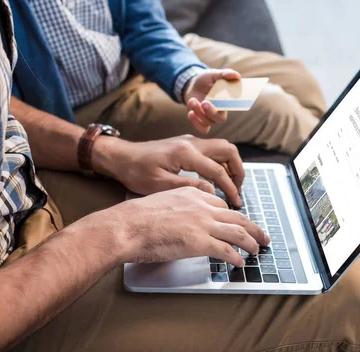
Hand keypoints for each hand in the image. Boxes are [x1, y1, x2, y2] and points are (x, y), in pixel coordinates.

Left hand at [92, 134, 244, 206]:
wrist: (121, 157)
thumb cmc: (136, 172)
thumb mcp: (160, 185)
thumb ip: (189, 187)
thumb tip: (212, 192)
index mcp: (186, 153)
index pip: (218, 170)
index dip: (230, 188)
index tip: (236, 202)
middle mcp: (192, 143)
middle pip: (228, 150)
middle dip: (238, 171)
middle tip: (238, 190)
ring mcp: (190, 141)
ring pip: (222, 148)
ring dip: (231, 165)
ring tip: (231, 186)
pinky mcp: (187, 144)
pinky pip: (212, 150)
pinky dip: (220, 163)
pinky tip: (217, 180)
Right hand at [110, 187, 269, 265]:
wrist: (127, 226)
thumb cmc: (135, 217)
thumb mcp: (161, 200)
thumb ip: (177, 207)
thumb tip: (181, 220)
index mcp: (192, 194)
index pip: (221, 205)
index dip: (233, 216)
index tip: (238, 223)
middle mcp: (202, 207)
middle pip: (237, 217)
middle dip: (253, 228)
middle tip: (262, 236)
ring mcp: (202, 224)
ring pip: (237, 233)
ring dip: (251, 242)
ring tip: (257, 250)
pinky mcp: (199, 242)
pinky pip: (226, 251)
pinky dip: (236, 258)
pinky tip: (240, 263)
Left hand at [184, 68, 241, 133]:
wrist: (192, 85)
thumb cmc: (206, 79)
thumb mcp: (214, 74)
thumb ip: (225, 74)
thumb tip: (237, 75)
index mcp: (227, 101)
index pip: (234, 107)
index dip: (231, 106)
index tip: (223, 99)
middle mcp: (220, 111)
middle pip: (220, 119)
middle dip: (212, 112)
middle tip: (205, 102)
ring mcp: (210, 118)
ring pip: (208, 122)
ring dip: (199, 112)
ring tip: (192, 100)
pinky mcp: (200, 120)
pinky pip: (201, 129)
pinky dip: (196, 123)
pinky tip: (190, 113)